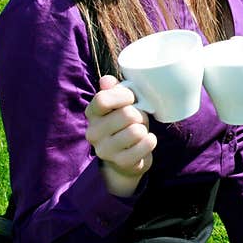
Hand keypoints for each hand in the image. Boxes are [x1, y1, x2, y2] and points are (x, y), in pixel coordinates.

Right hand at [85, 75, 157, 195]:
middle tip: (138, 119)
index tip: (132, 98)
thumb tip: (107, 80)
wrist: (125, 159)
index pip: (103, 99)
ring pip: (136, 130)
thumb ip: (114, 90)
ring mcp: (105, 150)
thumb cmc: (124, 124)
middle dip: (139, 114)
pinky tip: (146, 141)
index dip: (123, 96)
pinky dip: (150, 141)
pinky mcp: (121, 162)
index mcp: (92, 113)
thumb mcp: (119, 105)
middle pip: (126, 114)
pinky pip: (145, 144)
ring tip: (140, 131)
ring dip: (144, 128)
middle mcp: (93, 133)